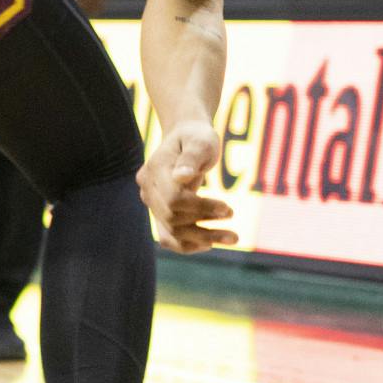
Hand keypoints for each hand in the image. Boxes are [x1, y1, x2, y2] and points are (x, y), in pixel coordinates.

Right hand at [137, 122, 235, 254]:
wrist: (186, 138)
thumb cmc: (197, 137)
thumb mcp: (201, 141)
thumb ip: (192, 157)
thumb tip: (182, 176)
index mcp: (155, 168)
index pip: (174, 199)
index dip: (201, 208)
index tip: (228, 209)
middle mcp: (147, 187)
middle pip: (173, 218)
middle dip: (205, 225)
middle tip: (235, 223)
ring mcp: (151, 202)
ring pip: (171, 232)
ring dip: (202, 239)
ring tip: (234, 238)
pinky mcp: (159, 212)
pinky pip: (169, 237)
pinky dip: (189, 244)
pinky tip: (211, 242)